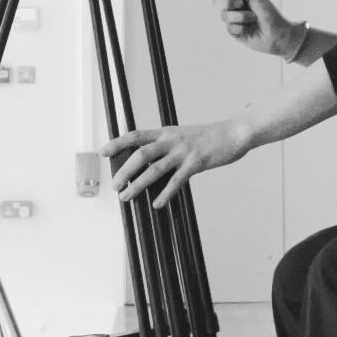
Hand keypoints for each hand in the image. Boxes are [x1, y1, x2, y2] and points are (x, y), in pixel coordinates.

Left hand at [100, 120, 251, 208]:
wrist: (233, 133)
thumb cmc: (208, 138)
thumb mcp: (182, 136)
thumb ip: (166, 147)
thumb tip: (148, 162)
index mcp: (165, 132)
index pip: (135, 135)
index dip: (117, 143)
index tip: (103, 152)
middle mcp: (171, 140)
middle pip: (140, 154)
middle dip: (124, 170)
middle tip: (114, 185)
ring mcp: (183, 152)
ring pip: (154, 169)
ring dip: (138, 184)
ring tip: (127, 196)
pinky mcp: (196, 163)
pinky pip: (177, 181)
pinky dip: (165, 193)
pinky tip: (158, 203)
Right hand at [215, 0, 302, 57]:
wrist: (277, 35)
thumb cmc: (270, 14)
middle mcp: (233, 7)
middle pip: (216, 0)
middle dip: (226, 1)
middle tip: (240, 3)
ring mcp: (232, 20)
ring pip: (223, 15)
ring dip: (240, 16)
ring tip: (253, 18)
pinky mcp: (234, 33)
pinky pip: (229, 28)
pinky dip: (240, 27)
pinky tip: (249, 29)